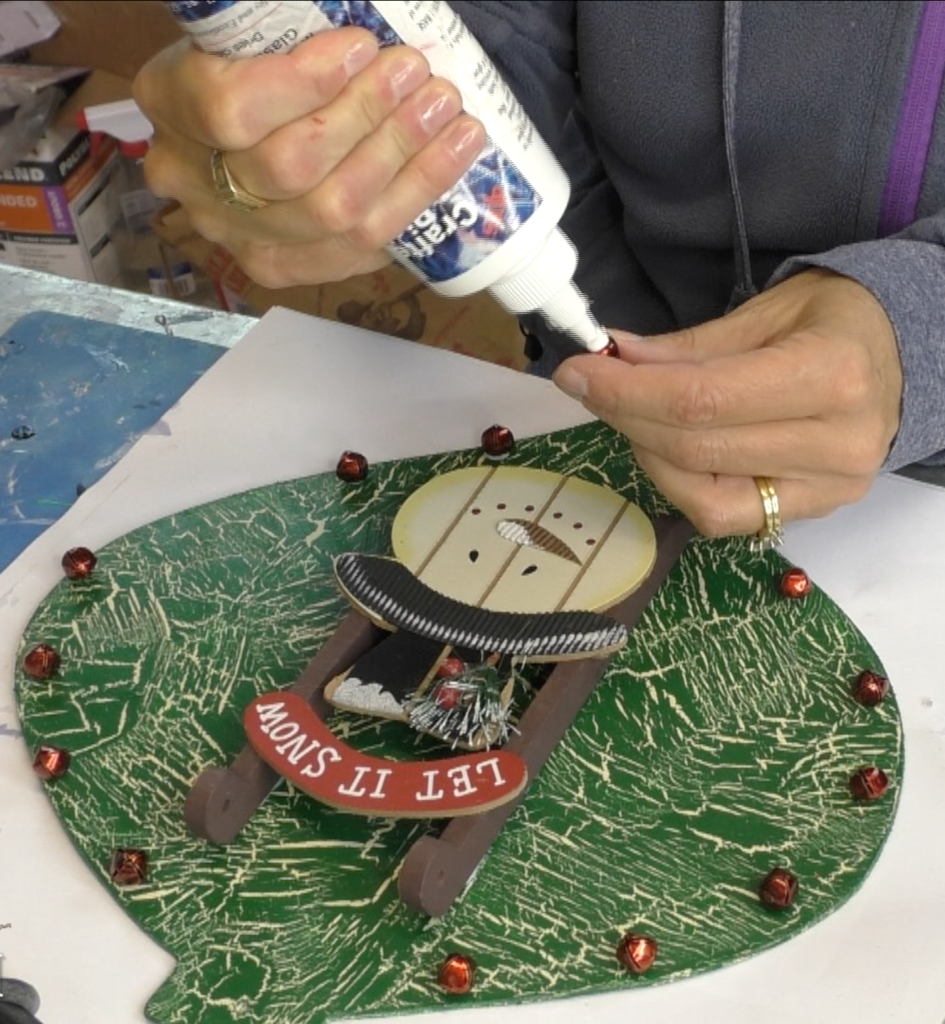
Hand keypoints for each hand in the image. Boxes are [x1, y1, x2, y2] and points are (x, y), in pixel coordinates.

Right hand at [132, 29, 484, 286]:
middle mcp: (191, 181)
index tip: (362, 47)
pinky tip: (452, 154)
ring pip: (330, 211)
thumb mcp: (254, 35)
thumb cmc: (263, 64)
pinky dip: (414, 197)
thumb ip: (288, 32)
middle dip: (365, 116)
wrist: (261, 126)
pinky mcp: (282, 267)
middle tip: (416, 74)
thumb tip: (364, 36)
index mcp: (169, 102)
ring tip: (444, 110)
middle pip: (288, 166)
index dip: (303, 84)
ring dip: (400, 156)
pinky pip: (357, 247)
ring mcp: (237, 234)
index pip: (229, 108)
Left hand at [552, 269, 902, 537]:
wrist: (902, 360)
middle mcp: (836, 443)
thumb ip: (689, 346)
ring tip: (632, 415)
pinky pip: (725, 518)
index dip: (626, 391)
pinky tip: (665, 450)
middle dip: (625, 417)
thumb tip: (614, 358)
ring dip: (647, 455)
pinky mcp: (813, 513)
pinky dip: (680, 486)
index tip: (578, 372)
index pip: (702, 400)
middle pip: (697, 449)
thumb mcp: (767, 312)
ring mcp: (828, 489)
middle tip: (590, 386)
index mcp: (830, 375)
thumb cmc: (836, 322)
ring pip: (704, 498)